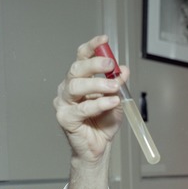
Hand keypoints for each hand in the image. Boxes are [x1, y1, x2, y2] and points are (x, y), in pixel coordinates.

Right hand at [53, 35, 128, 162]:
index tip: (104, 40)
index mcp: (79, 80)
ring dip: (97, 84)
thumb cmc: (103, 123)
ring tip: (114, 87)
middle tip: (110, 64)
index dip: (91, 47)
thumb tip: (124, 69)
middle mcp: (68, 88)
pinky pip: (82, 108)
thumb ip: (118, 84)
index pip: (81, 58)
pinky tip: (111, 101)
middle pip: (76, 69)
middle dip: (94, 64)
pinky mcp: (65, 118)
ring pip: (76, 87)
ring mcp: (64, 103)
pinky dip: (98, 104)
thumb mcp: (116, 100)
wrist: (98, 148)